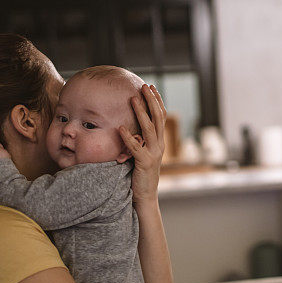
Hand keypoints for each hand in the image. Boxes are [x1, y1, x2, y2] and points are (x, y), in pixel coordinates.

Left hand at [120, 84, 165, 207]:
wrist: (145, 196)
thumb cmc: (140, 174)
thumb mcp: (142, 153)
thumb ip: (140, 140)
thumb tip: (130, 125)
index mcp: (160, 141)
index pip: (161, 116)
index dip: (157, 101)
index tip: (150, 87)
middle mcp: (159, 145)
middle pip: (158, 118)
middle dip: (151, 100)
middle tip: (144, 86)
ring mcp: (154, 154)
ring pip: (149, 128)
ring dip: (141, 112)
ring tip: (133, 99)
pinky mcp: (145, 163)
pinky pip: (136, 147)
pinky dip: (128, 137)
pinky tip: (120, 128)